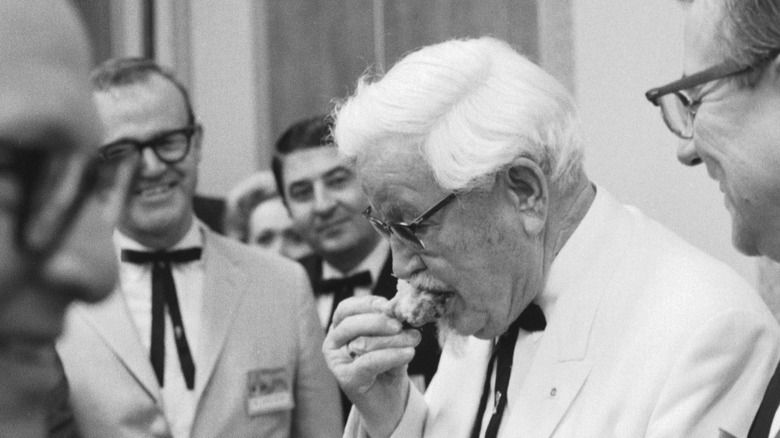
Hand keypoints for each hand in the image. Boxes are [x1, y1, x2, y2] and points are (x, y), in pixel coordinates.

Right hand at [322, 295, 421, 436]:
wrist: (390, 402)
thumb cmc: (389, 366)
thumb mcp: (391, 339)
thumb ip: (391, 325)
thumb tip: (400, 310)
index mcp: (341, 327)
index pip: (347, 308)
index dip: (367, 303)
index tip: (389, 305)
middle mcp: (333, 342)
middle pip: (351, 323)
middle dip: (379, 321)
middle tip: (401, 324)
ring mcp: (336, 361)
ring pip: (361, 342)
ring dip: (391, 340)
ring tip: (413, 340)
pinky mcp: (345, 379)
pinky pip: (368, 362)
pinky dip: (391, 356)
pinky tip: (408, 353)